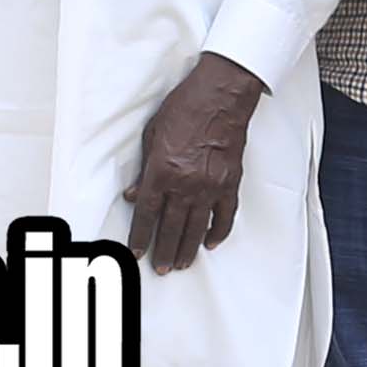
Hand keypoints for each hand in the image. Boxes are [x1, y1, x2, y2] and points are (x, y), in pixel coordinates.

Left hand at [122, 54, 267, 274]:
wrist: (221, 98)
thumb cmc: (184, 109)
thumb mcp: (152, 136)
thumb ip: (144, 170)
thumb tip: (137, 195)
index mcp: (162, 171)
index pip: (147, 214)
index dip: (141, 237)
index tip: (137, 252)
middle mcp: (186, 184)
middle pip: (172, 227)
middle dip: (164, 251)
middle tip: (161, 268)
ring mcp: (210, 185)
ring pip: (197, 227)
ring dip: (188, 248)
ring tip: (182, 264)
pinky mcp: (230, 182)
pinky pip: (224, 215)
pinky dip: (218, 231)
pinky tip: (211, 242)